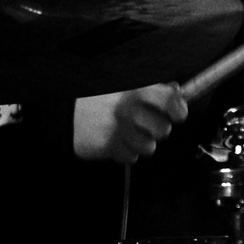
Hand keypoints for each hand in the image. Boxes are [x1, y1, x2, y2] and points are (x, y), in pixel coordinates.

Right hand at [73, 83, 188, 163]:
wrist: (64, 112)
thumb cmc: (99, 98)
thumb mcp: (125, 86)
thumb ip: (152, 88)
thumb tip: (177, 92)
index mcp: (136, 90)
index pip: (170, 100)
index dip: (178, 109)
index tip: (177, 113)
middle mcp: (129, 110)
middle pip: (163, 129)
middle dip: (158, 129)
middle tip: (146, 124)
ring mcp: (118, 130)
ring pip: (149, 147)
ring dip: (142, 142)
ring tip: (130, 133)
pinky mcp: (107, 147)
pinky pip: (131, 157)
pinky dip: (126, 152)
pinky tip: (117, 141)